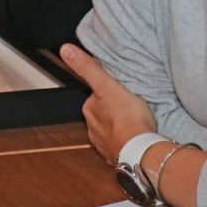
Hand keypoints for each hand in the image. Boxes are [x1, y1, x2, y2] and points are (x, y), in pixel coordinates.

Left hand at [60, 44, 155, 163]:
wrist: (141, 151)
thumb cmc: (127, 118)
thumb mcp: (107, 85)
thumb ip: (87, 68)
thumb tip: (65, 50)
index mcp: (90, 110)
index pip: (95, 95)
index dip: (107, 90)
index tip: (118, 88)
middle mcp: (93, 129)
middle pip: (102, 112)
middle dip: (113, 108)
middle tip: (128, 102)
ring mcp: (105, 144)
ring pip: (110, 129)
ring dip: (120, 125)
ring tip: (134, 119)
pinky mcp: (117, 156)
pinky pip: (120, 144)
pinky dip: (126, 140)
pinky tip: (135, 136)